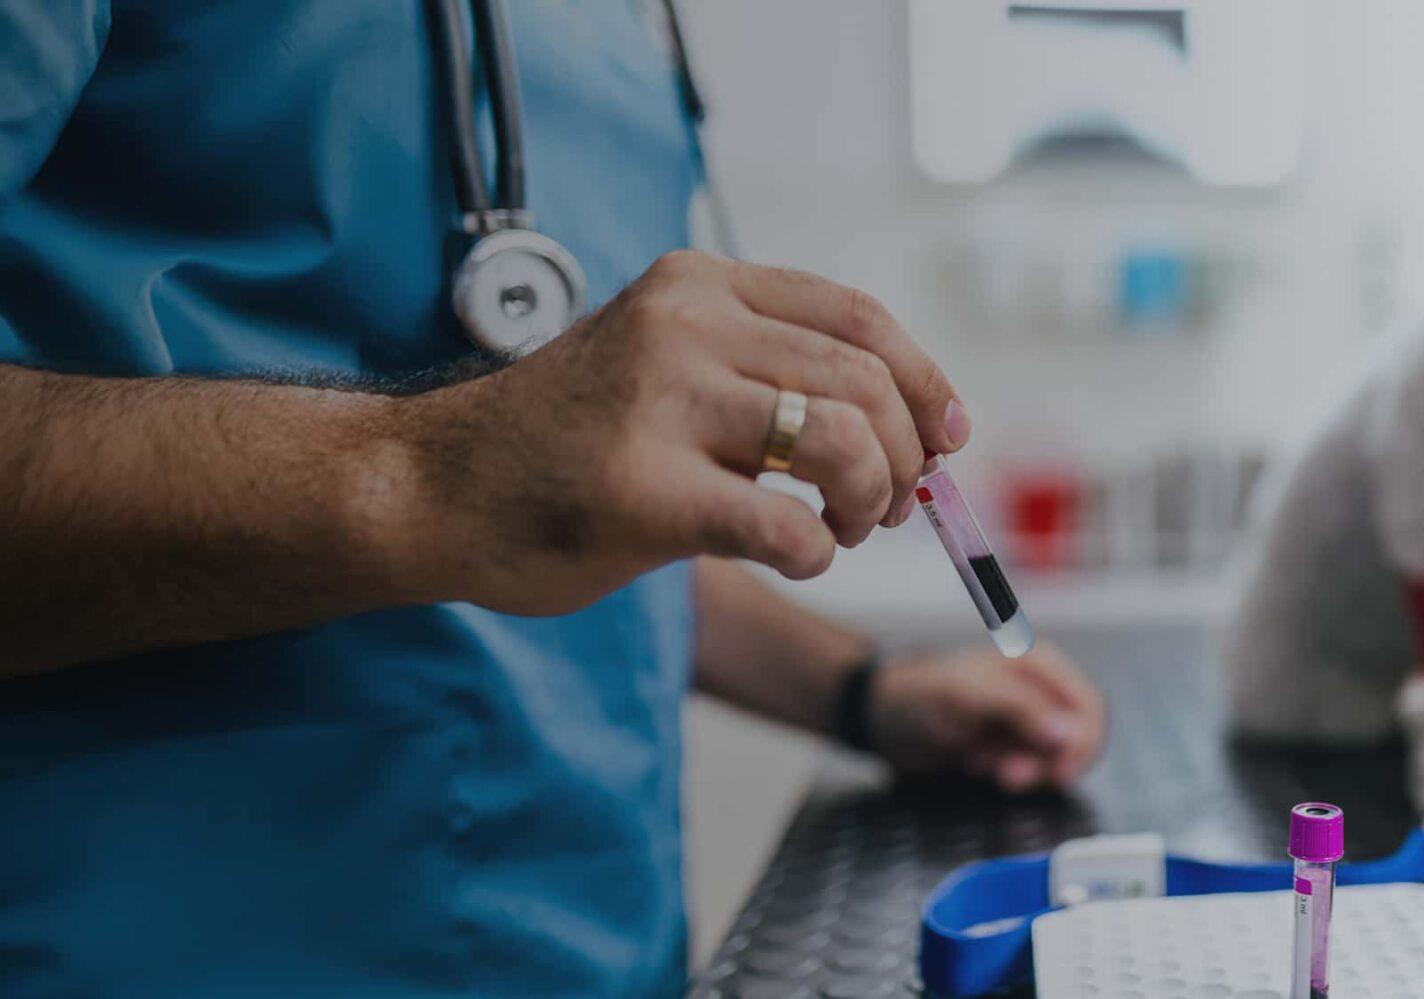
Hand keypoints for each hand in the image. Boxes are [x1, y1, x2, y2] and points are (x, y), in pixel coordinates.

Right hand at [392, 250, 968, 614]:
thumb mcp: (665, 363)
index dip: (924, 381)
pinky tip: (793, 556)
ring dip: (868, 503)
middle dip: (904, 458)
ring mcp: (659, 403)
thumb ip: (768, 371)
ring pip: (841, 444)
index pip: (858, 316)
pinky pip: (786, 526)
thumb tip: (915, 431)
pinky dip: (814, 552)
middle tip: (888, 509)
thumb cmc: (563, 444)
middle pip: (863, 383)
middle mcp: (683, 325)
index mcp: (699, 286)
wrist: (427, 488)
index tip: (949, 439)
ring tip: (842, 530)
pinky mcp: (641, 491)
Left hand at [868, 643, 1105, 791]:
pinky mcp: (1012, 748)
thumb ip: (1021, 709)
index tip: (1061, 773)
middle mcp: (1041, 693)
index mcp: (1040, 666)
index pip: (1089, 708)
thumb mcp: (969, 696)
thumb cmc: (919, 694)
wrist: (881, 719)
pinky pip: (1031, 772)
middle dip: (1047, 764)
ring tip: (981, 762)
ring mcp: (1027, 723)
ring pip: (1054, 761)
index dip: (1083, 743)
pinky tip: (976, 763)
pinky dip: (1007, 776)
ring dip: (1023, 771)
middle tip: (1008, 775)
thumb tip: (1069, 733)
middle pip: (1077, 739)